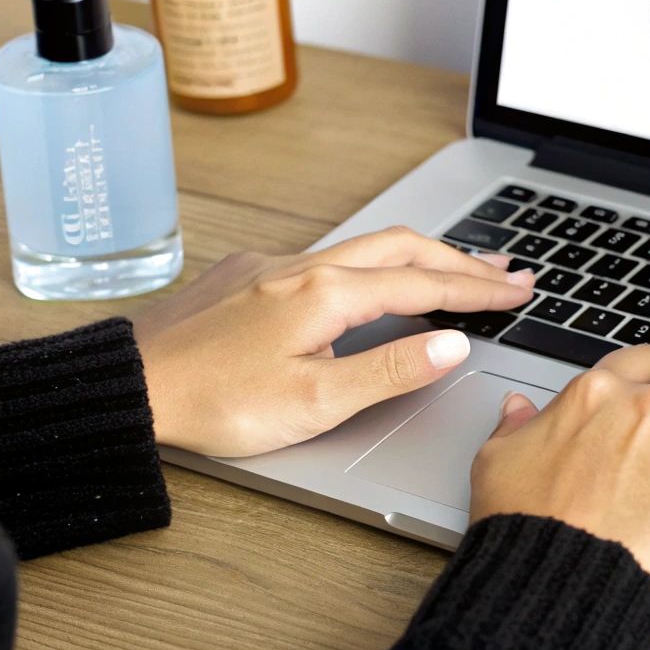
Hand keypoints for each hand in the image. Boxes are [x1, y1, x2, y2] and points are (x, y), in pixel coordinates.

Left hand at [131, 226, 533, 456]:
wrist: (129, 386)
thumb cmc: (212, 402)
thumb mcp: (314, 402)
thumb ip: (389, 371)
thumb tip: (452, 344)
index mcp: (326, 293)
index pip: (424, 282)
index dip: (478, 287)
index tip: (519, 291)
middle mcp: (302, 266)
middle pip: (401, 247)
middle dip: (459, 257)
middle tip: (507, 271)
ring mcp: (273, 265)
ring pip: (363, 248)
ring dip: (417, 255)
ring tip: (455, 268)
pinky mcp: (247, 276)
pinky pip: (326, 256)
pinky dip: (370, 263)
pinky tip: (369, 282)